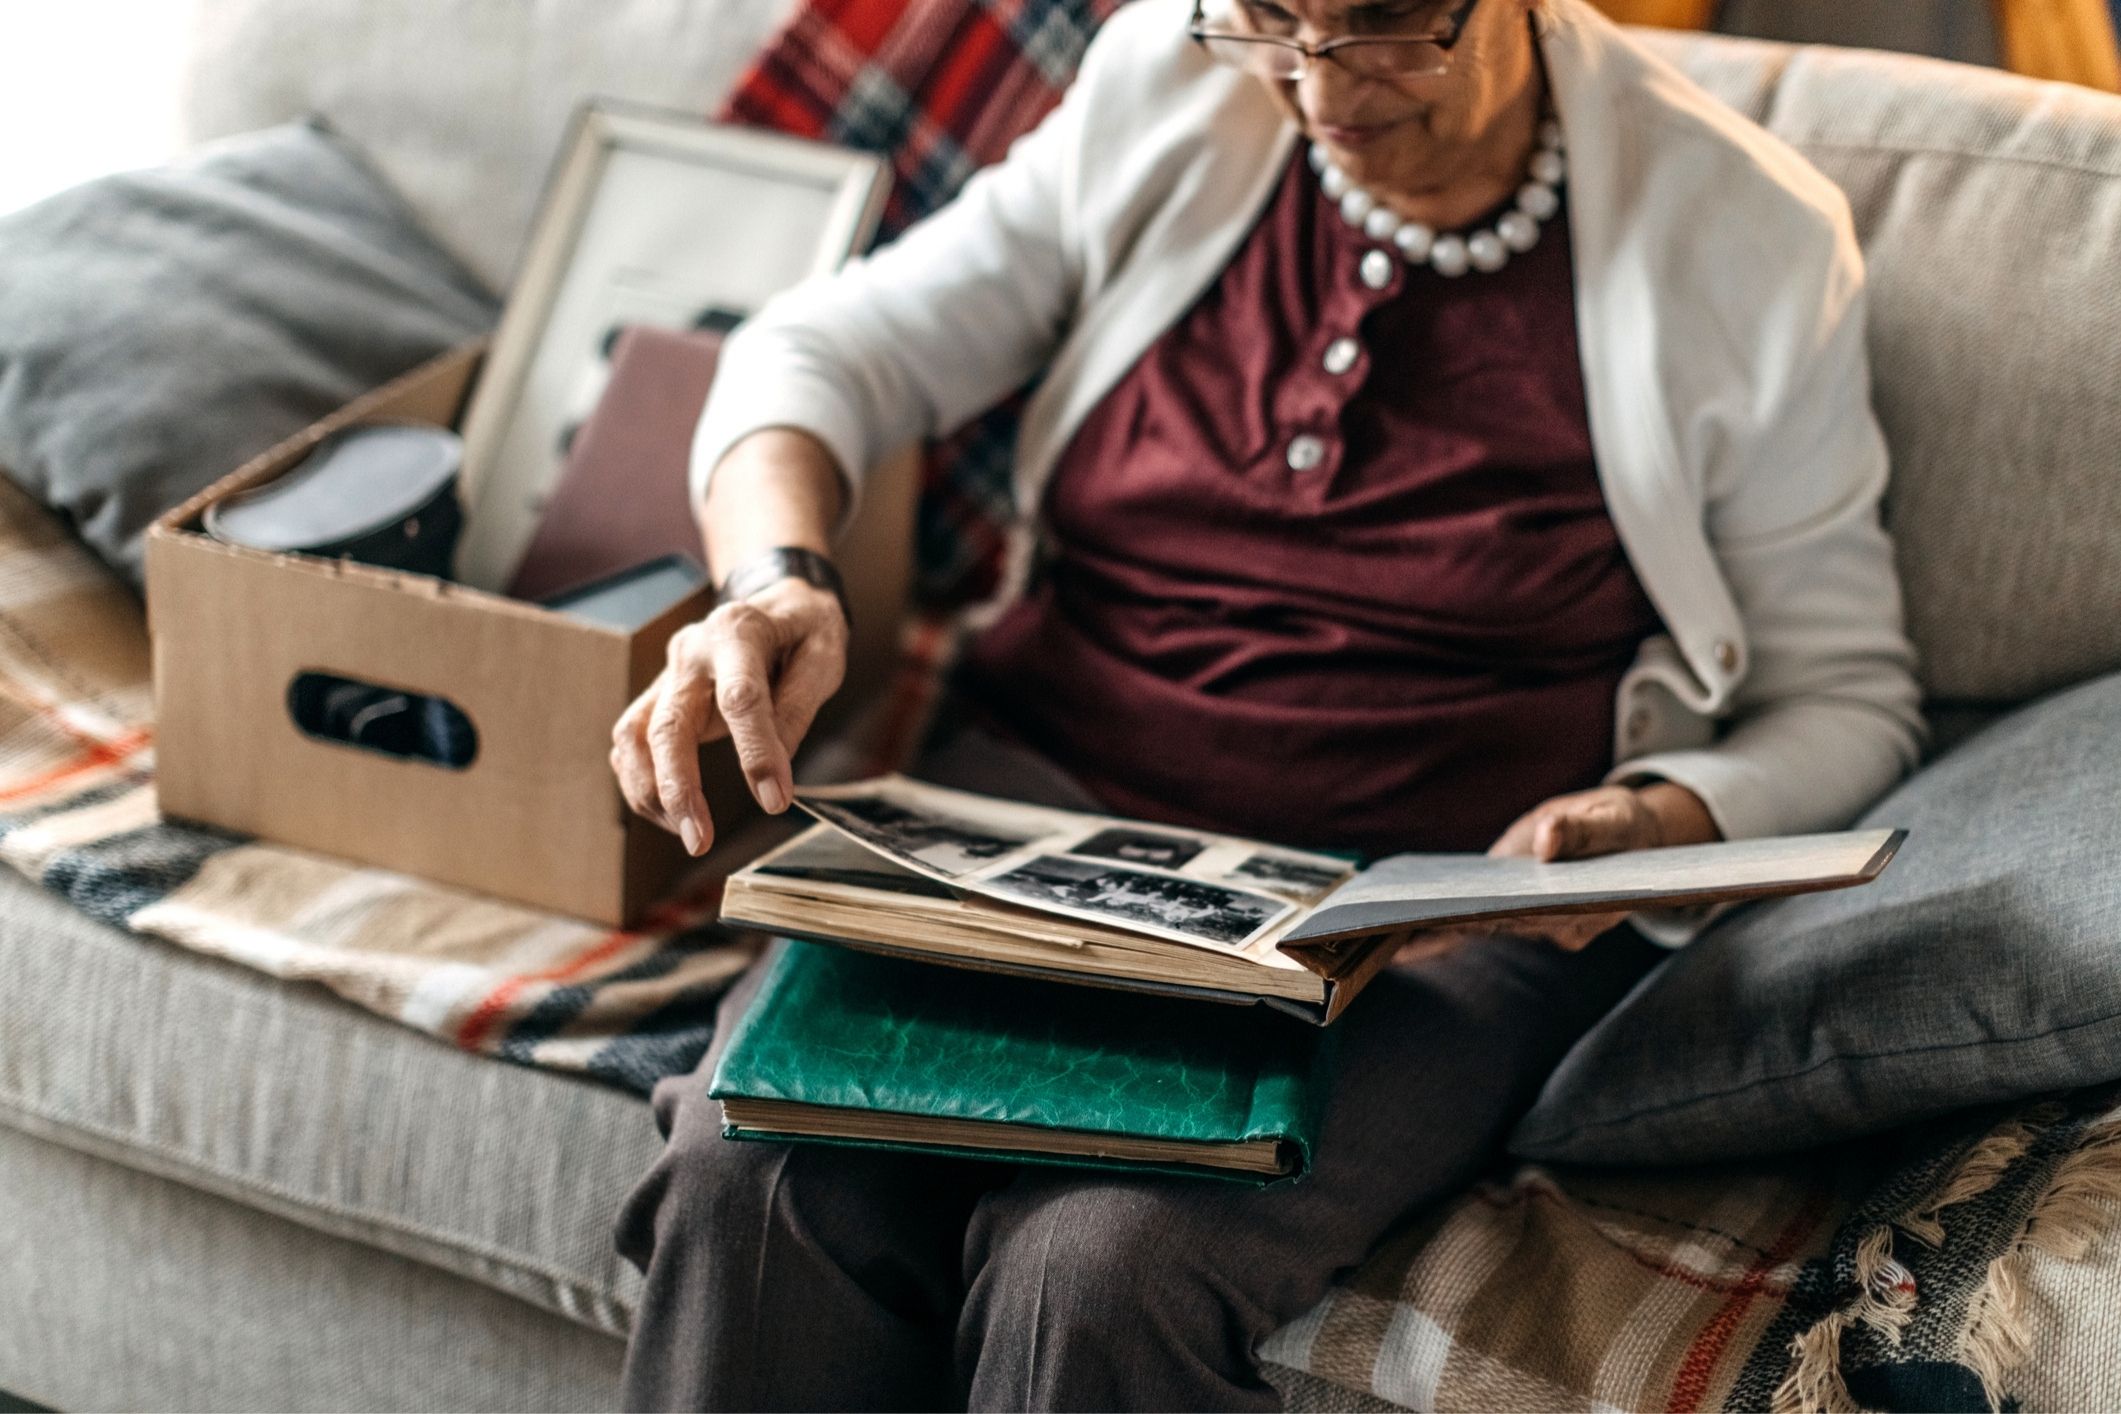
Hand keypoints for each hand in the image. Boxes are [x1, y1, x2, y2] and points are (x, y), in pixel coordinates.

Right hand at [609, 577, 848, 856]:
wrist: (775, 602)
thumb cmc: (803, 630)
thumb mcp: (824, 654)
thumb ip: (799, 704)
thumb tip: (776, 764)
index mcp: (738, 632)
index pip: (741, 698)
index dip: (757, 753)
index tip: (775, 801)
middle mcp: (691, 651)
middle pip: (669, 724)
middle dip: (679, 788)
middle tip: (699, 840)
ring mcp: (668, 674)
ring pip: (635, 736)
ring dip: (651, 792)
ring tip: (688, 833)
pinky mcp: (657, 696)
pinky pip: (631, 743)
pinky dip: (641, 783)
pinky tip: (669, 813)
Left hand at [1393, 781, 1719, 959]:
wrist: (1630, 835)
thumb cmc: (1623, 827)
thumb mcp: (1612, 820)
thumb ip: (1582, 831)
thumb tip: (1547, 841)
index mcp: (1579, 911)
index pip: (1522, 917)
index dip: (1478, 920)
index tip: (1436, 923)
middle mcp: (1552, 926)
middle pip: (1490, 928)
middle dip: (1439, 931)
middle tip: (1387, 933)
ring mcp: (1531, 919)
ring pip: (1477, 928)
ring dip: (1430, 931)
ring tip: (1376, 929)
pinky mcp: (1513, 905)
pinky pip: (1474, 918)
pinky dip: (1439, 920)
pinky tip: (1397, 923)